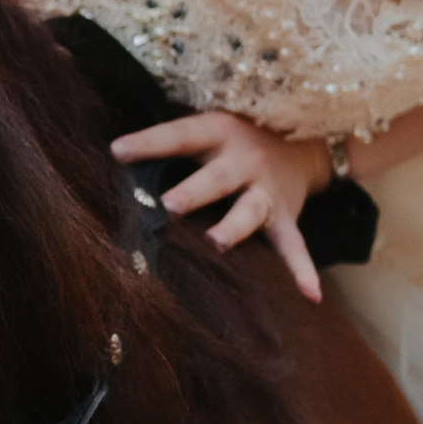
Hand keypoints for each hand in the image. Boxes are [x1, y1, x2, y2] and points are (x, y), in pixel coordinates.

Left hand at [110, 109, 331, 303]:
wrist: (303, 140)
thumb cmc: (234, 139)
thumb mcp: (206, 129)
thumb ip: (169, 146)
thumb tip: (113, 157)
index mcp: (218, 133)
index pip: (180, 136)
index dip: (150, 143)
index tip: (118, 151)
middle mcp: (245, 161)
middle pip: (217, 178)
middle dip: (194, 192)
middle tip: (170, 206)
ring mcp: (266, 190)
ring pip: (250, 210)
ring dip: (234, 227)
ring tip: (216, 242)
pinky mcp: (285, 216)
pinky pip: (294, 245)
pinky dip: (302, 269)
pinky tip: (310, 294)